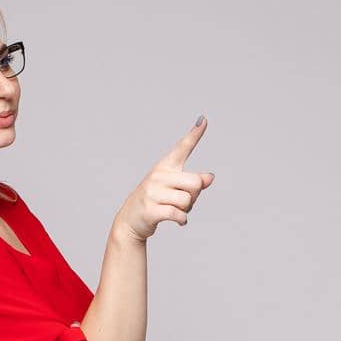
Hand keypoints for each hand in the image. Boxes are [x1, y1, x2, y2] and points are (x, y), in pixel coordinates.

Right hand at [114, 115, 214, 242]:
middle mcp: (158, 175)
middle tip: (184, 201)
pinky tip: (180, 221)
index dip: (194, 134)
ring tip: (176, 210)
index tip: (203, 120)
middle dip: (195, 196)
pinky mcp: (150, 210)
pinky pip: (178, 214)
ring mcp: (152, 192)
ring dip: (187, 210)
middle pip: (195, 183)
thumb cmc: (156, 201)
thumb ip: (193, 182)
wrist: (131, 220)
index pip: (182, 147)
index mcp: (165, 166)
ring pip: (187, 201)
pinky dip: (182, 220)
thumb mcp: (174, 188)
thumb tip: (210, 178)